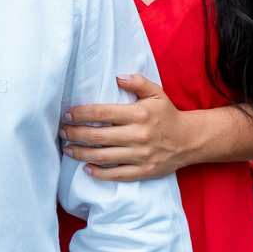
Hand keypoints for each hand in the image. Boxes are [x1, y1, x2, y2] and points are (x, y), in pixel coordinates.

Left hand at [60, 74, 194, 180]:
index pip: (102, 112)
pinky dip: (98, 173)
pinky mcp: (143, 171)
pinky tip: (86, 167)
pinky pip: (116, 174)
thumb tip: (117, 76)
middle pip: (97, 136)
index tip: (68, 114)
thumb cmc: (167, 115)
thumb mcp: (156, 93)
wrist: (190, 140)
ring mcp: (140, 155)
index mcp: (139, 114)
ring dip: (81, 153)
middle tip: (62, 131)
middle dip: (75, 133)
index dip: (81, 114)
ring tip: (68, 148)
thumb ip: (137, 82)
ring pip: (103, 156)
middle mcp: (138, 135)